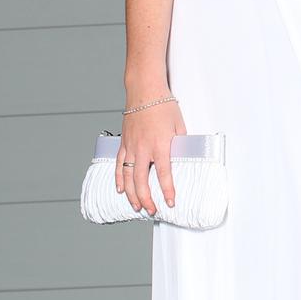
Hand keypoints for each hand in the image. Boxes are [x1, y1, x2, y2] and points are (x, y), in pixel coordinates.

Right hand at [116, 97, 186, 214]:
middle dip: (146, 199)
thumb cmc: (163, 104)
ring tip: (137, 206)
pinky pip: (118, 164)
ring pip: (127, 176)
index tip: (170, 202)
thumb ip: (180, 142)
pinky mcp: (124, 142)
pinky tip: (120, 189)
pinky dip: (118, 178)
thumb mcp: (179, 124)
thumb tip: (182, 156)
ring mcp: (131, 146)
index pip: (164, 174)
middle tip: (152, 210)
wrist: (145, 89)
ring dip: (131, 194)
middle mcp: (143, 148)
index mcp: (160, 144)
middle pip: (141, 181)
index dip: (167, 190)